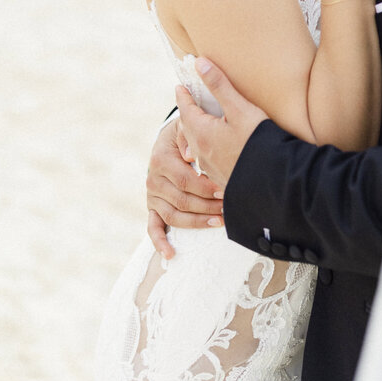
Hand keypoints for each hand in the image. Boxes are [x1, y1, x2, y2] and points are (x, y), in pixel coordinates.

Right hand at [145, 117, 225, 258]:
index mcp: (161, 159)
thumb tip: (190, 155)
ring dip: (197, 222)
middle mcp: (153, 179)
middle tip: (228, 207)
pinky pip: (153, 227)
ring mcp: (152, 196)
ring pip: (174, 216)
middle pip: (182, 200)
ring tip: (218, 222)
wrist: (169, 141)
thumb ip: (188, 135)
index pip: (185, 180)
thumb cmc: (183, 135)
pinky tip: (171, 253)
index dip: (206, 189)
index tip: (225, 192)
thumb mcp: (185, 127)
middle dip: (208, 206)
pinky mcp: (152, 207)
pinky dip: (160, 242)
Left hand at [176, 60, 267, 189]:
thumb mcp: (239, 108)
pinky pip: (207, 160)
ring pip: (196, 145)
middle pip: (188, 128)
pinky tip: (216, 150)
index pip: (185, 109)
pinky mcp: (221, 178)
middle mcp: (201, 152)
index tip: (180, 87)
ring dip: (196, 132)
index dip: (183, 96)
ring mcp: (210, 168)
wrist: (273, 179)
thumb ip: (219, 85)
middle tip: (188, 102)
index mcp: (201, 133)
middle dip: (188, 114)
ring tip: (201, 124)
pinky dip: (207, 148)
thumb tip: (200, 63)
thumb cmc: (257, 141)